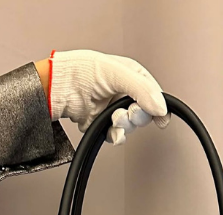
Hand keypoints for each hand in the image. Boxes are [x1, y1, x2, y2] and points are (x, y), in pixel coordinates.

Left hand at [36, 50, 170, 144]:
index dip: (158, 106)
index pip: (154, 95)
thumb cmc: (83, 71)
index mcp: (132, 77)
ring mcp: (115, 110)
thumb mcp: (118, 74)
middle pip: (145, 113)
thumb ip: (142, 90)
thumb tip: (161, 107)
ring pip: (132, 126)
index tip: (159, 116)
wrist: (61, 88)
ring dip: (124, 125)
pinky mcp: (104, 124)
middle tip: (128, 110)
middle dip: (137, 115)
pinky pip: (118, 136)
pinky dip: (116, 135)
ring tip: (114, 117)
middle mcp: (125, 94)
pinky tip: (111, 129)